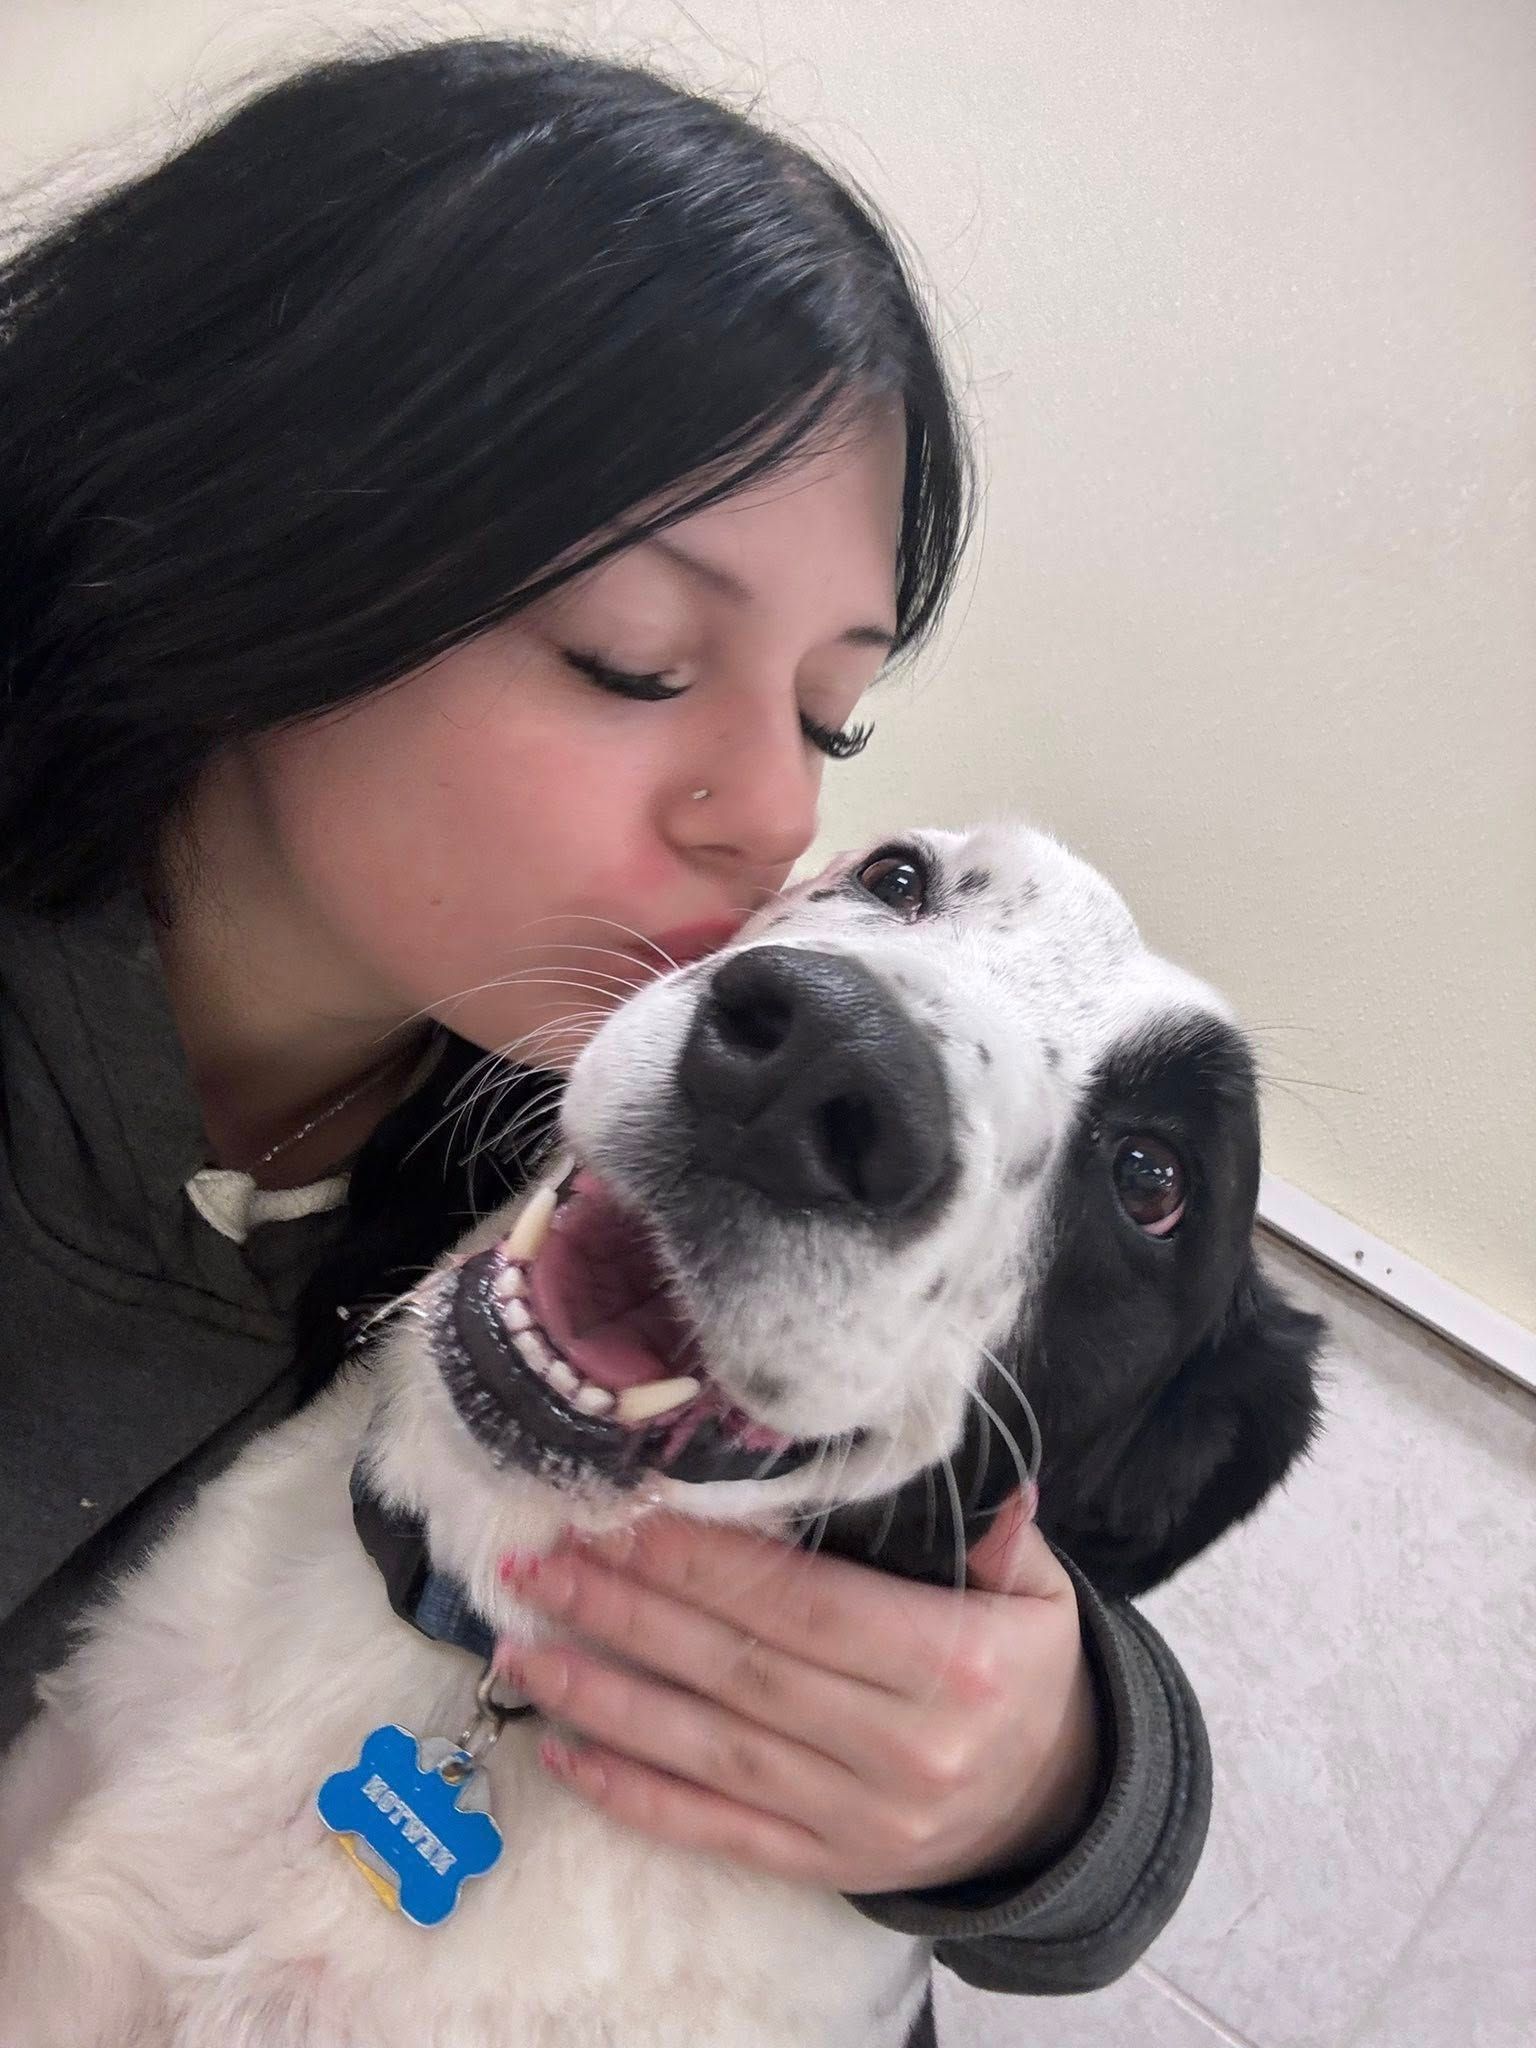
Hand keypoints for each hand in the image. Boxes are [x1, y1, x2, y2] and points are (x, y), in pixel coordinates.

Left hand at [494, 1487, 1099, 1893]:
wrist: (1055, 1807)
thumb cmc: (1023, 1670)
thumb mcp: (1038, 1591)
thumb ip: (994, 1527)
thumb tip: (949, 1452)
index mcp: (950, 1662)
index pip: (801, 1603)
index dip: (704, 1560)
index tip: (622, 1515)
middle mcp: (901, 1747)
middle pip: (737, 1669)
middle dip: (628, 1612)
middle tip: (541, 1566)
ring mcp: (859, 1818)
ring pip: (710, 1752)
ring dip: (605, 1698)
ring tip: (524, 1649)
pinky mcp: (827, 1865)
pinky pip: (717, 1831)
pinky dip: (636, 1795)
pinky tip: (565, 1752)